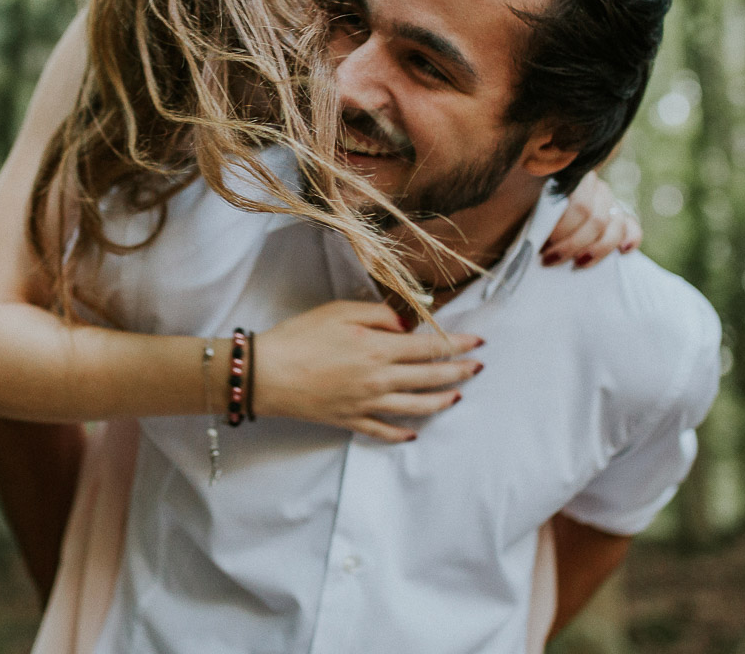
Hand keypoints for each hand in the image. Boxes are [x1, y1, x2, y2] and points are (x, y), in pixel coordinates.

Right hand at [251, 301, 483, 442]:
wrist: (266, 374)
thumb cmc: (300, 337)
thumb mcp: (340, 312)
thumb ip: (379, 315)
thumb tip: (407, 323)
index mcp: (379, 349)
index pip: (430, 348)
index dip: (458, 344)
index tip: (478, 341)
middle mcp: (380, 380)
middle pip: (430, 378)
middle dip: (459, 372)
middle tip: (478, 368)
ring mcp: (366, 404)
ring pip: (415, 407)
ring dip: (441, 402)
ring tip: (457, 397)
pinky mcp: (350, 420)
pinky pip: (383, 430)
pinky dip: (402, 432)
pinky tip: (414, 433)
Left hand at [540, 173, 641, 267]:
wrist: (549, 206)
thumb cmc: (537, 211)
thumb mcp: (532, 204)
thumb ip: (537, 213)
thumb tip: (532, 238)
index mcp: (575, 179)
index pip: (578, 206)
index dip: (562, 231)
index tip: (543, 248)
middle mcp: (597, 188)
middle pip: (596, 220)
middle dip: (573, 244)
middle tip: (550, 259)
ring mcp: (611, 201)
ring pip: (615, 226)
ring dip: (598, 249)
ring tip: (578, 263)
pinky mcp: (623, 217)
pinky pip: (633, 227)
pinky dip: (631, 238)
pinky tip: (623, 251)